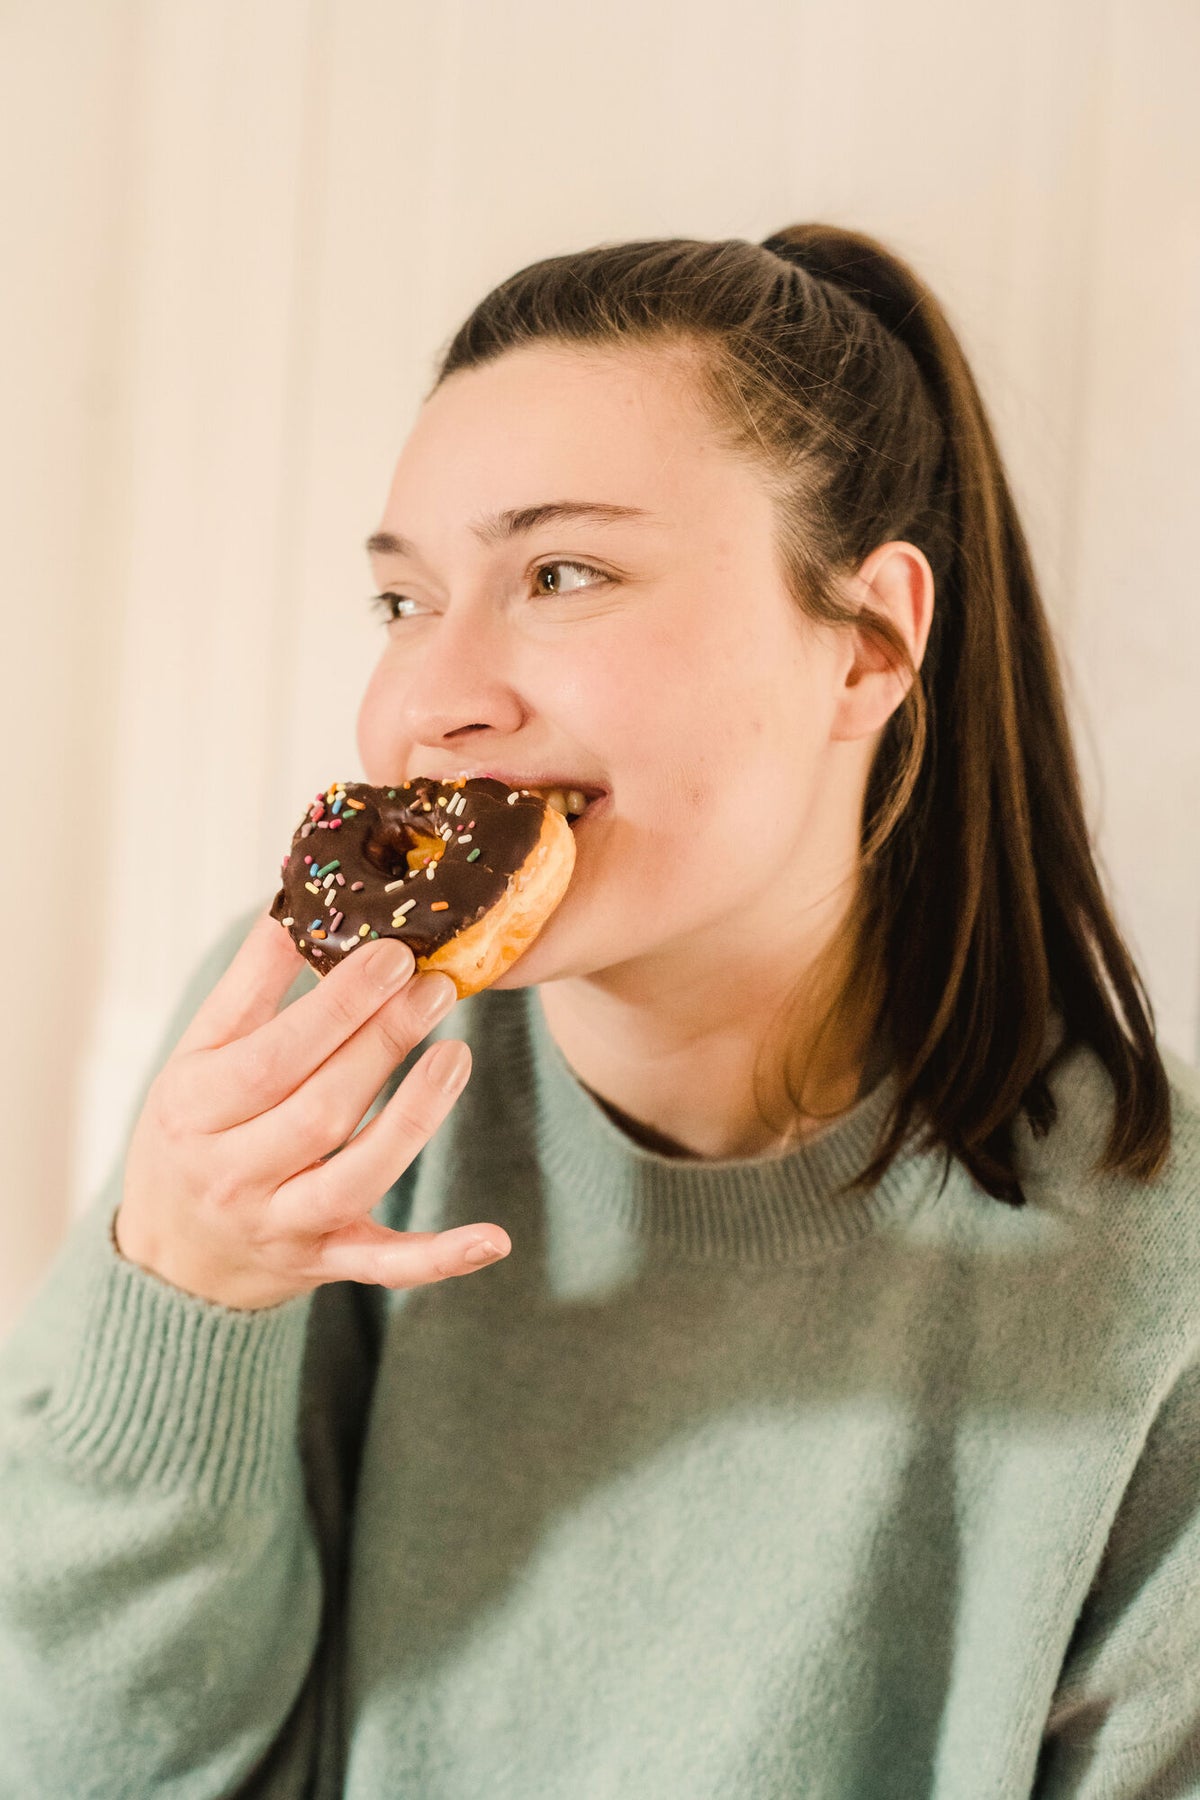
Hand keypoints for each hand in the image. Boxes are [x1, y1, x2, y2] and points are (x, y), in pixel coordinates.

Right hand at [113, 909, 507, 1309]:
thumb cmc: (193, 1131)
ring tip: (457, 1054)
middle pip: (322, 1109)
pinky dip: (439, 1257)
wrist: (172, 1253)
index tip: (393, 955)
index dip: (339, 1005)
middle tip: (439, 987)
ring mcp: (282, 1225)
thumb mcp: (198, 1055)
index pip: (275, 1055)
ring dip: (416, 1118)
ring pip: (357, 1178)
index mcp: (194, 1109)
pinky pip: (385, 1267)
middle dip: (385, 1044)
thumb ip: (249, 985)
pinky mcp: (325, 1264)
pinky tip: (493, 1238)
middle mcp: (233, 1174)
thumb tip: (295, 903)